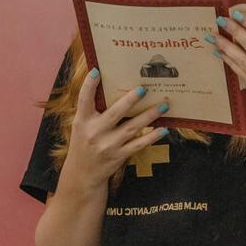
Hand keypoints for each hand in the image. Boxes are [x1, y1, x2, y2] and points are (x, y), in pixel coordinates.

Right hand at [62, 69, 169, 190]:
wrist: (83, 174)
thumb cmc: (83, 143)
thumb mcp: (81, 126)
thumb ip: (91, 110)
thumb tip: (109, 87)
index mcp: (82, 121)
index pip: (84, 100)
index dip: (89, 85)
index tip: (97, 71)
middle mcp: (95, 133)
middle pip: (114, 113)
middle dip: (130, 100)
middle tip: (143, 88)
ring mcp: (108, 146)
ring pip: (132, 128)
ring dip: (149, 116)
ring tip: (163, 105)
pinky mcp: (119, 156)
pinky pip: (138, 144)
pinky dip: (152, 136)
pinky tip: (163, 129)